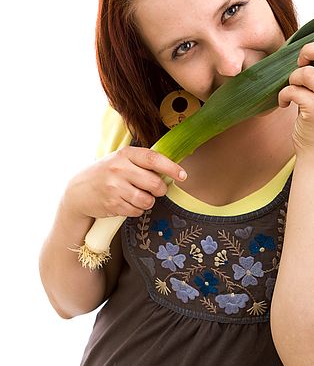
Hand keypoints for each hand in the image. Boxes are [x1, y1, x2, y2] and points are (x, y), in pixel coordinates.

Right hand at [63, 147, 186, 219]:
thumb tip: (171, 169)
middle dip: (160, 190)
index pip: (153, 159)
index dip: (171, 168)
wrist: (79, 191)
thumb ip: (142, 162)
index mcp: (125, 154)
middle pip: (155, 184)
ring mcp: (114, 187)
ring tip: (138, 197)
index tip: (183, 175)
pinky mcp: (112, 204)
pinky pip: (137, 211)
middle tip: (156, 190)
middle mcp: (119, 168)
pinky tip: (127, 203)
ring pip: (147, 200)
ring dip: (148, 202)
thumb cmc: (106, 174)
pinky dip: (137, 210)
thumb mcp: (121, 160)